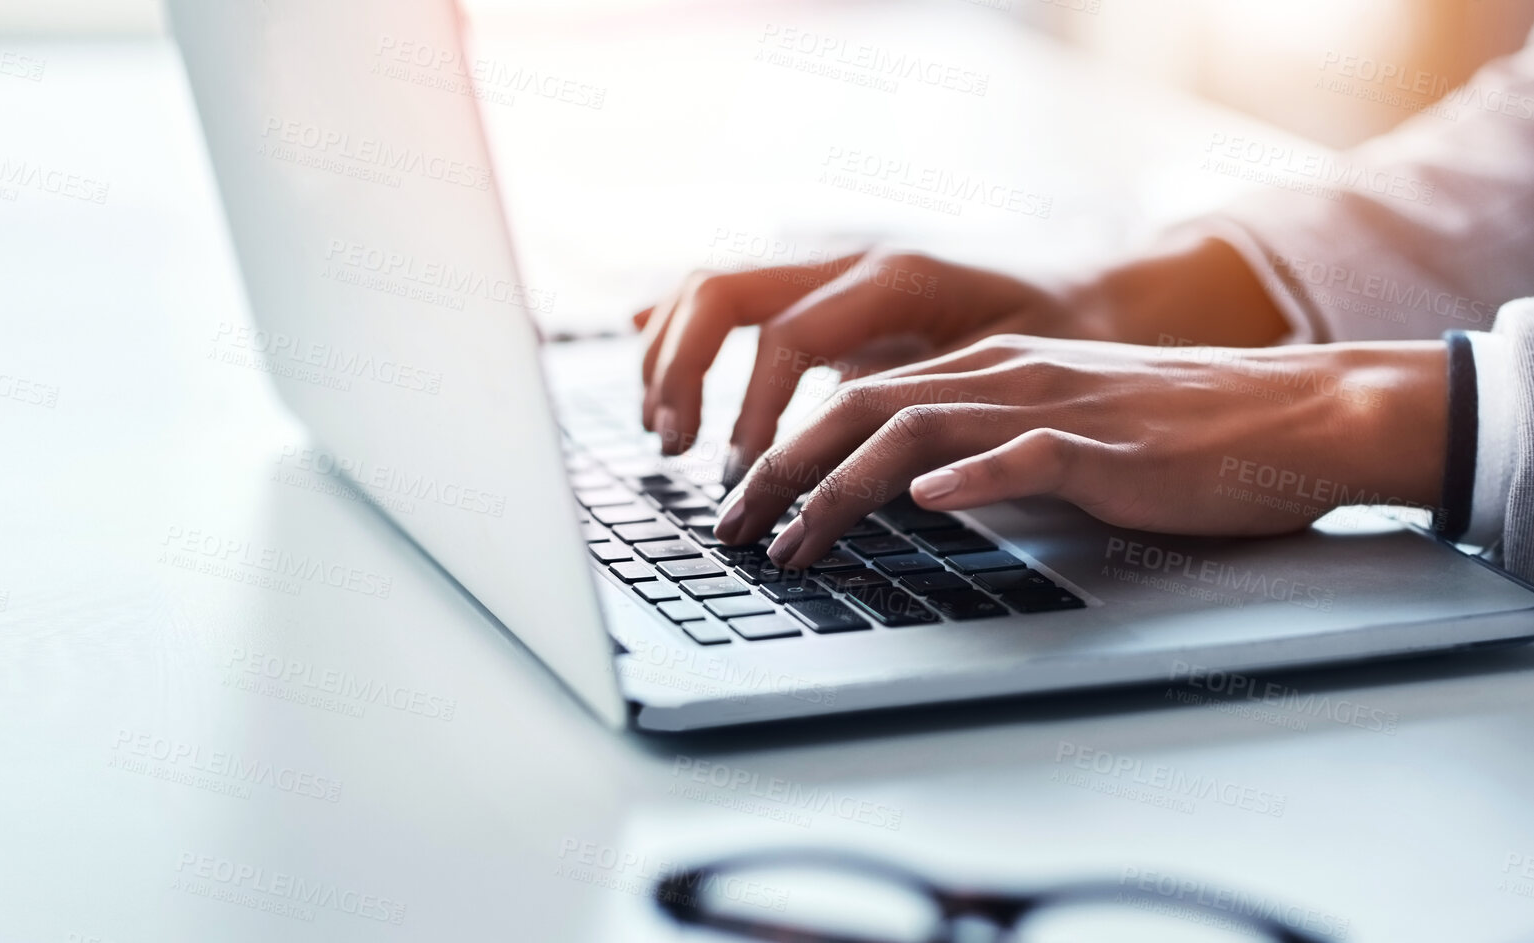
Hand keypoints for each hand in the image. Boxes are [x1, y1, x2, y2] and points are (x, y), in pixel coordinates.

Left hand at [710, 335, 1446, 569]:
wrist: (1293, 414)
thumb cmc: (1176, 435)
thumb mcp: (1056, 428)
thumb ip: (982, 445)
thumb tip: (905, 492)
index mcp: (985, 369)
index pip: (855, 397)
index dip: (782, 447)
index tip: (738, 503)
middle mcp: (1002, 375)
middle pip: (857, 407)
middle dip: (778, 469)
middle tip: (730, 530)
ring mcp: (1051, 406)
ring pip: (915, 429)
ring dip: (839, 488)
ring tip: (793, 540)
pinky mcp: (1105, 445)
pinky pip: (1025, 455)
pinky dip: (970, 478)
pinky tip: (927, 503)